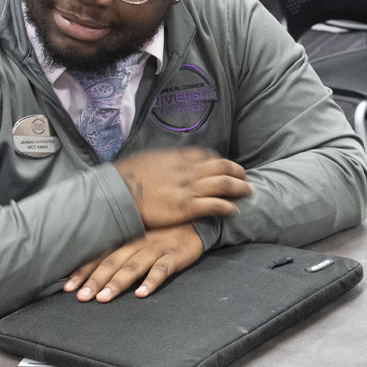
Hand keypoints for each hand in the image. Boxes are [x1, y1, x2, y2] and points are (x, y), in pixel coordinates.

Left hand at [65, 224, 203, 301]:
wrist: (197, 220)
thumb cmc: (166, 230)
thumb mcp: (141, 234)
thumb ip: (122, 247)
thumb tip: (96, 266)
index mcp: (127, 239)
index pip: (101, 256)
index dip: (84, 271)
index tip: (68, 287)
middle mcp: (138, 242)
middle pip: (112, 262)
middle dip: (95, 280)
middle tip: (81, 297)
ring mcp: (156, 248)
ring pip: (133, 267)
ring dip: (117, 283)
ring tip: (104, 298)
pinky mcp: (175, 255)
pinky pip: (162, 269)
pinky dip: (152, 281)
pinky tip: (142, 294)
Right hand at [111, 146, 251, 228]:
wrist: (117, 194)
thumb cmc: (125, 178)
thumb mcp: (145, 160)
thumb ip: (161, 161)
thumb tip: (163, 162)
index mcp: (176, 158)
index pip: (206, 155)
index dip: (219, 161)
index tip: (225, 166)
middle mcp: (186, 171)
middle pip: (221, 166)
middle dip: (237, 171)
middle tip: (245, 176)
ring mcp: (188, 189)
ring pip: (224, 184)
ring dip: (240, 187)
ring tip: (249, 191)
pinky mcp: (186, 208)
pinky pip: (215, 205)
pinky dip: (228, 207)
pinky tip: (234, 211)